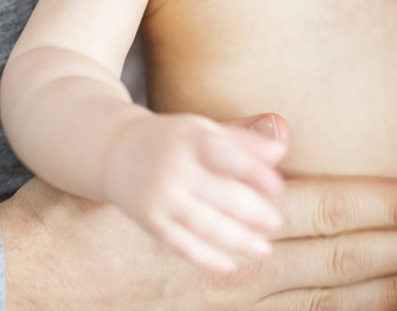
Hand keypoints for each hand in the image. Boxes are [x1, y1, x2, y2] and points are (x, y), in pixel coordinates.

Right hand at [0, 114, 396, 310]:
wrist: (27, 283)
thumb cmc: (84, 216)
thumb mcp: (142, 167)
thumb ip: (216, 149)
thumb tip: (278, 131)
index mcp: (235, 228)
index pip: (333, 211)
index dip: (392, 206)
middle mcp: (247, 275)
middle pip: (349, 260)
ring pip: (335, 301)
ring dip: (395, 290)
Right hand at [103, 111, 286, 271]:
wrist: (115, 151)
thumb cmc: (175, 140)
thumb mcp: (204, 131)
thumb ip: (243, 140)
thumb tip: (280, 149)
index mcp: (192, 139)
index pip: (225, 154)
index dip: (252, 171)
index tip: (277, 186)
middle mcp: (174, 167)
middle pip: (216, 193)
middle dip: (249, 211)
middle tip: (277, 223)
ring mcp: (160, 195)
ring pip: (201, 223)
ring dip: (234, 238)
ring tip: (262, 248)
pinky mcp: (150, 220)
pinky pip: (180, 243)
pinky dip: (205, 256)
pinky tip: (229, 265)